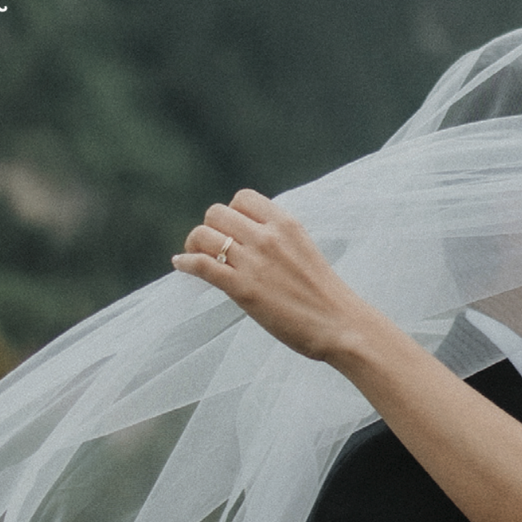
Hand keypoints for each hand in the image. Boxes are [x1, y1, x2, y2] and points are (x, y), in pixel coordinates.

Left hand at [172, 190, 373, 364]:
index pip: (243, 198)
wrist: (340, 324)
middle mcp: (268, 237)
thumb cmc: (323, 293)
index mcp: (286, 223)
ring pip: (203, 235)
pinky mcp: (243, 289)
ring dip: (193, 245)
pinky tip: (181, 266)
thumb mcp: (302, 249)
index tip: (232, 231)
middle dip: (209, 228)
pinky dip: (186, 263)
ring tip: (195, 257)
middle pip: (216, 213)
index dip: (232, 212)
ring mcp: (254, 262)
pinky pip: (202, 265)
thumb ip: (278, 238)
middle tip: (210, 247)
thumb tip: (249, 235)